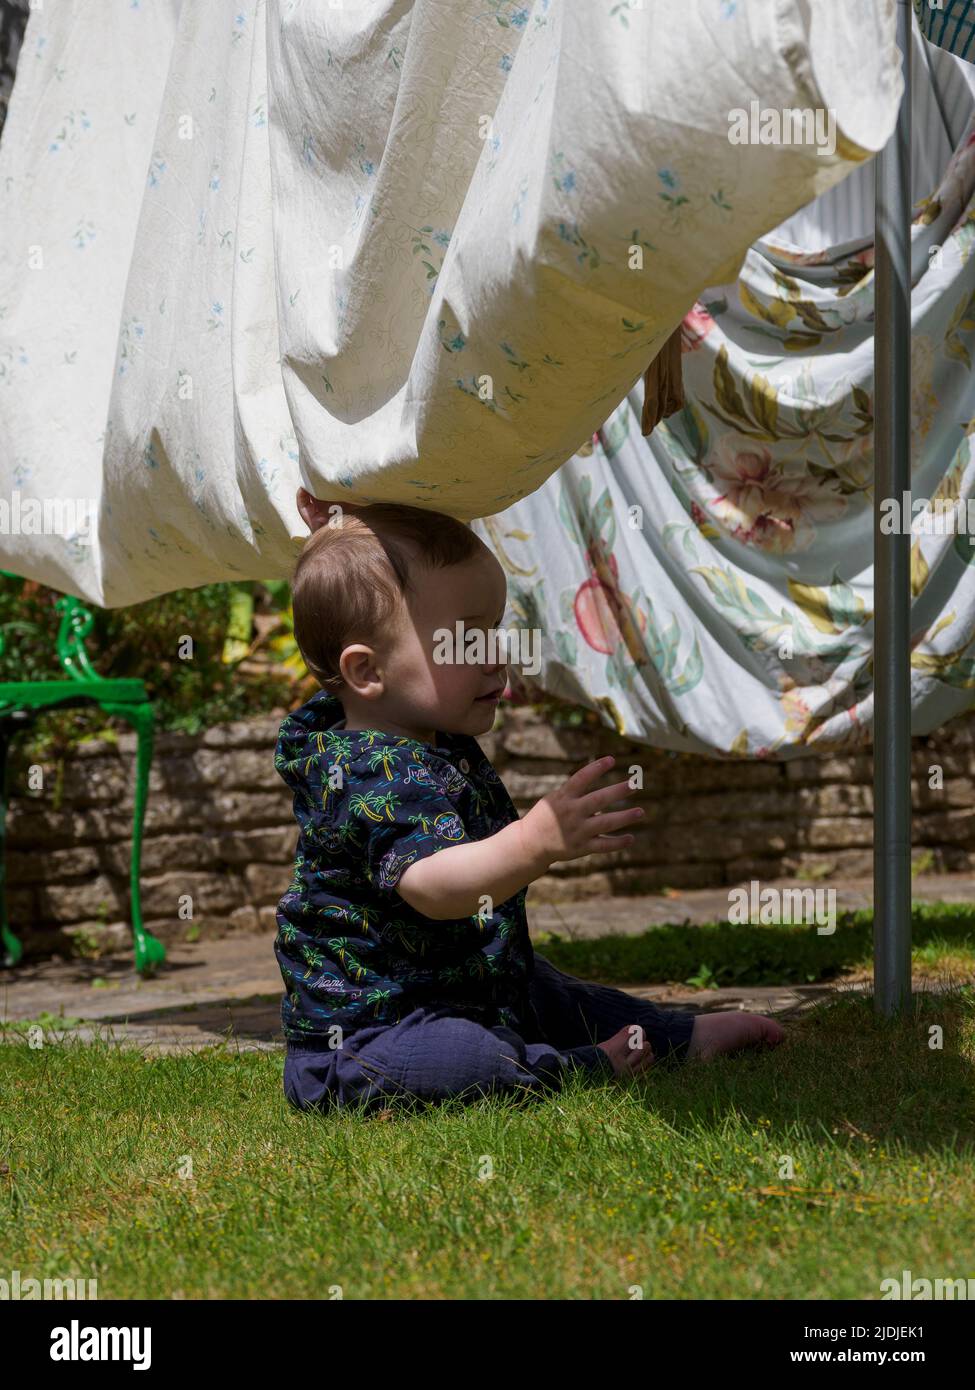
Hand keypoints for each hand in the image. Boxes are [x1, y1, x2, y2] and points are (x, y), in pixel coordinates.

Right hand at [519, 755, 644, 867]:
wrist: (530, 843)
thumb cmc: (546, 816)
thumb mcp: (554, 798)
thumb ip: (575, 791)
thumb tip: (598, 780)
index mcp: (563, 797)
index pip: (581, 778)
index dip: (596, 768)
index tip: (612, 759)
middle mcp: (571, 813)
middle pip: (598, 800)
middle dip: (618, 791)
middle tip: (634, 784)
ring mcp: (577, 831)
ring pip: (606, 823)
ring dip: (625, 817)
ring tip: (640, 812)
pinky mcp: (581, 848)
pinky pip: (603, 845)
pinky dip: (618, 843)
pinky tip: (631, 838)